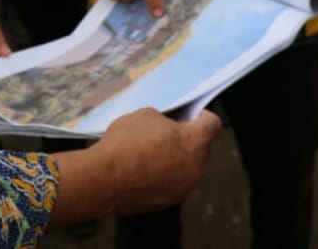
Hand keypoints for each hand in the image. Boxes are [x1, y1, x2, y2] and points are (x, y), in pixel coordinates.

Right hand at [49, 109, 221, 226]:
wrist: (104, 179)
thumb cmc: (126, 142)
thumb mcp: (147, 115)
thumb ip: (166, 120)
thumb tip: (167, 127)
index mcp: (196, 142)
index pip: (213, 124)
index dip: (202, 116)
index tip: (190, 114)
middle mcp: (197, 167)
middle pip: (201, 147)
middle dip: (187, 139)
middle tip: (165, 132)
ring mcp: (184, 187)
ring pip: (188, 167)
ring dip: (177, 159)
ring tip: (151, 152)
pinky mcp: (170, 201)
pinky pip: (174, 182)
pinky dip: (166, 175)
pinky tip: (144, 169)